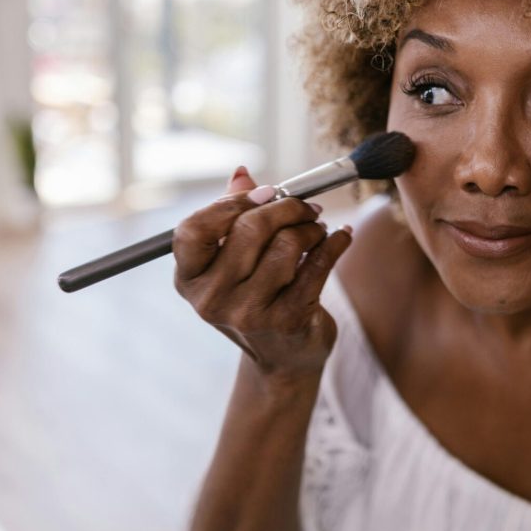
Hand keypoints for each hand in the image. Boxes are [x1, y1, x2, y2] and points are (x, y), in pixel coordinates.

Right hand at [173, 167, 352, 382]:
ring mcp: (248, 313)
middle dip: (286, 208)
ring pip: (287, 245)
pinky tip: (342, 236)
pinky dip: (336, 243)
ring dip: (312, 228)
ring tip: (319, 228)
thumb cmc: (256, 297)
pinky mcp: (287, 321)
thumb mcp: (233, 262)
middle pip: (249, 229)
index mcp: (189, 279)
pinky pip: (318, 264)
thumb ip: (232, 216)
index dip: (231, 204)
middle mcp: (211, 299)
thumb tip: (242, 173)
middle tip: (306, 206)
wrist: (283, 358)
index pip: (193, 229)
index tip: (265, 195)